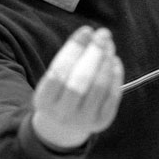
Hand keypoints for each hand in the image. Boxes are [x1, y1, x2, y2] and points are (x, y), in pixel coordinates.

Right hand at [32, 26, 123, 149]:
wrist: (62, 128)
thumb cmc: (59, 93)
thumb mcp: (54, 79)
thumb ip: (69, 59)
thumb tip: (90, 34)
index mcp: (44, 101)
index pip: (58, 72)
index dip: (73, 49)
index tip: (86, 30)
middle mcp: (62, 113)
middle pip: (80, 81)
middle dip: (93, 54)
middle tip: (103, 34)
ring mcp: (83, 120)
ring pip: (98, 87)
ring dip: (106, 61)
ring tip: (109, 45)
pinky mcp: (102, 122)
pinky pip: (112, 96)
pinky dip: (115, 75)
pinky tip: (114, 61)